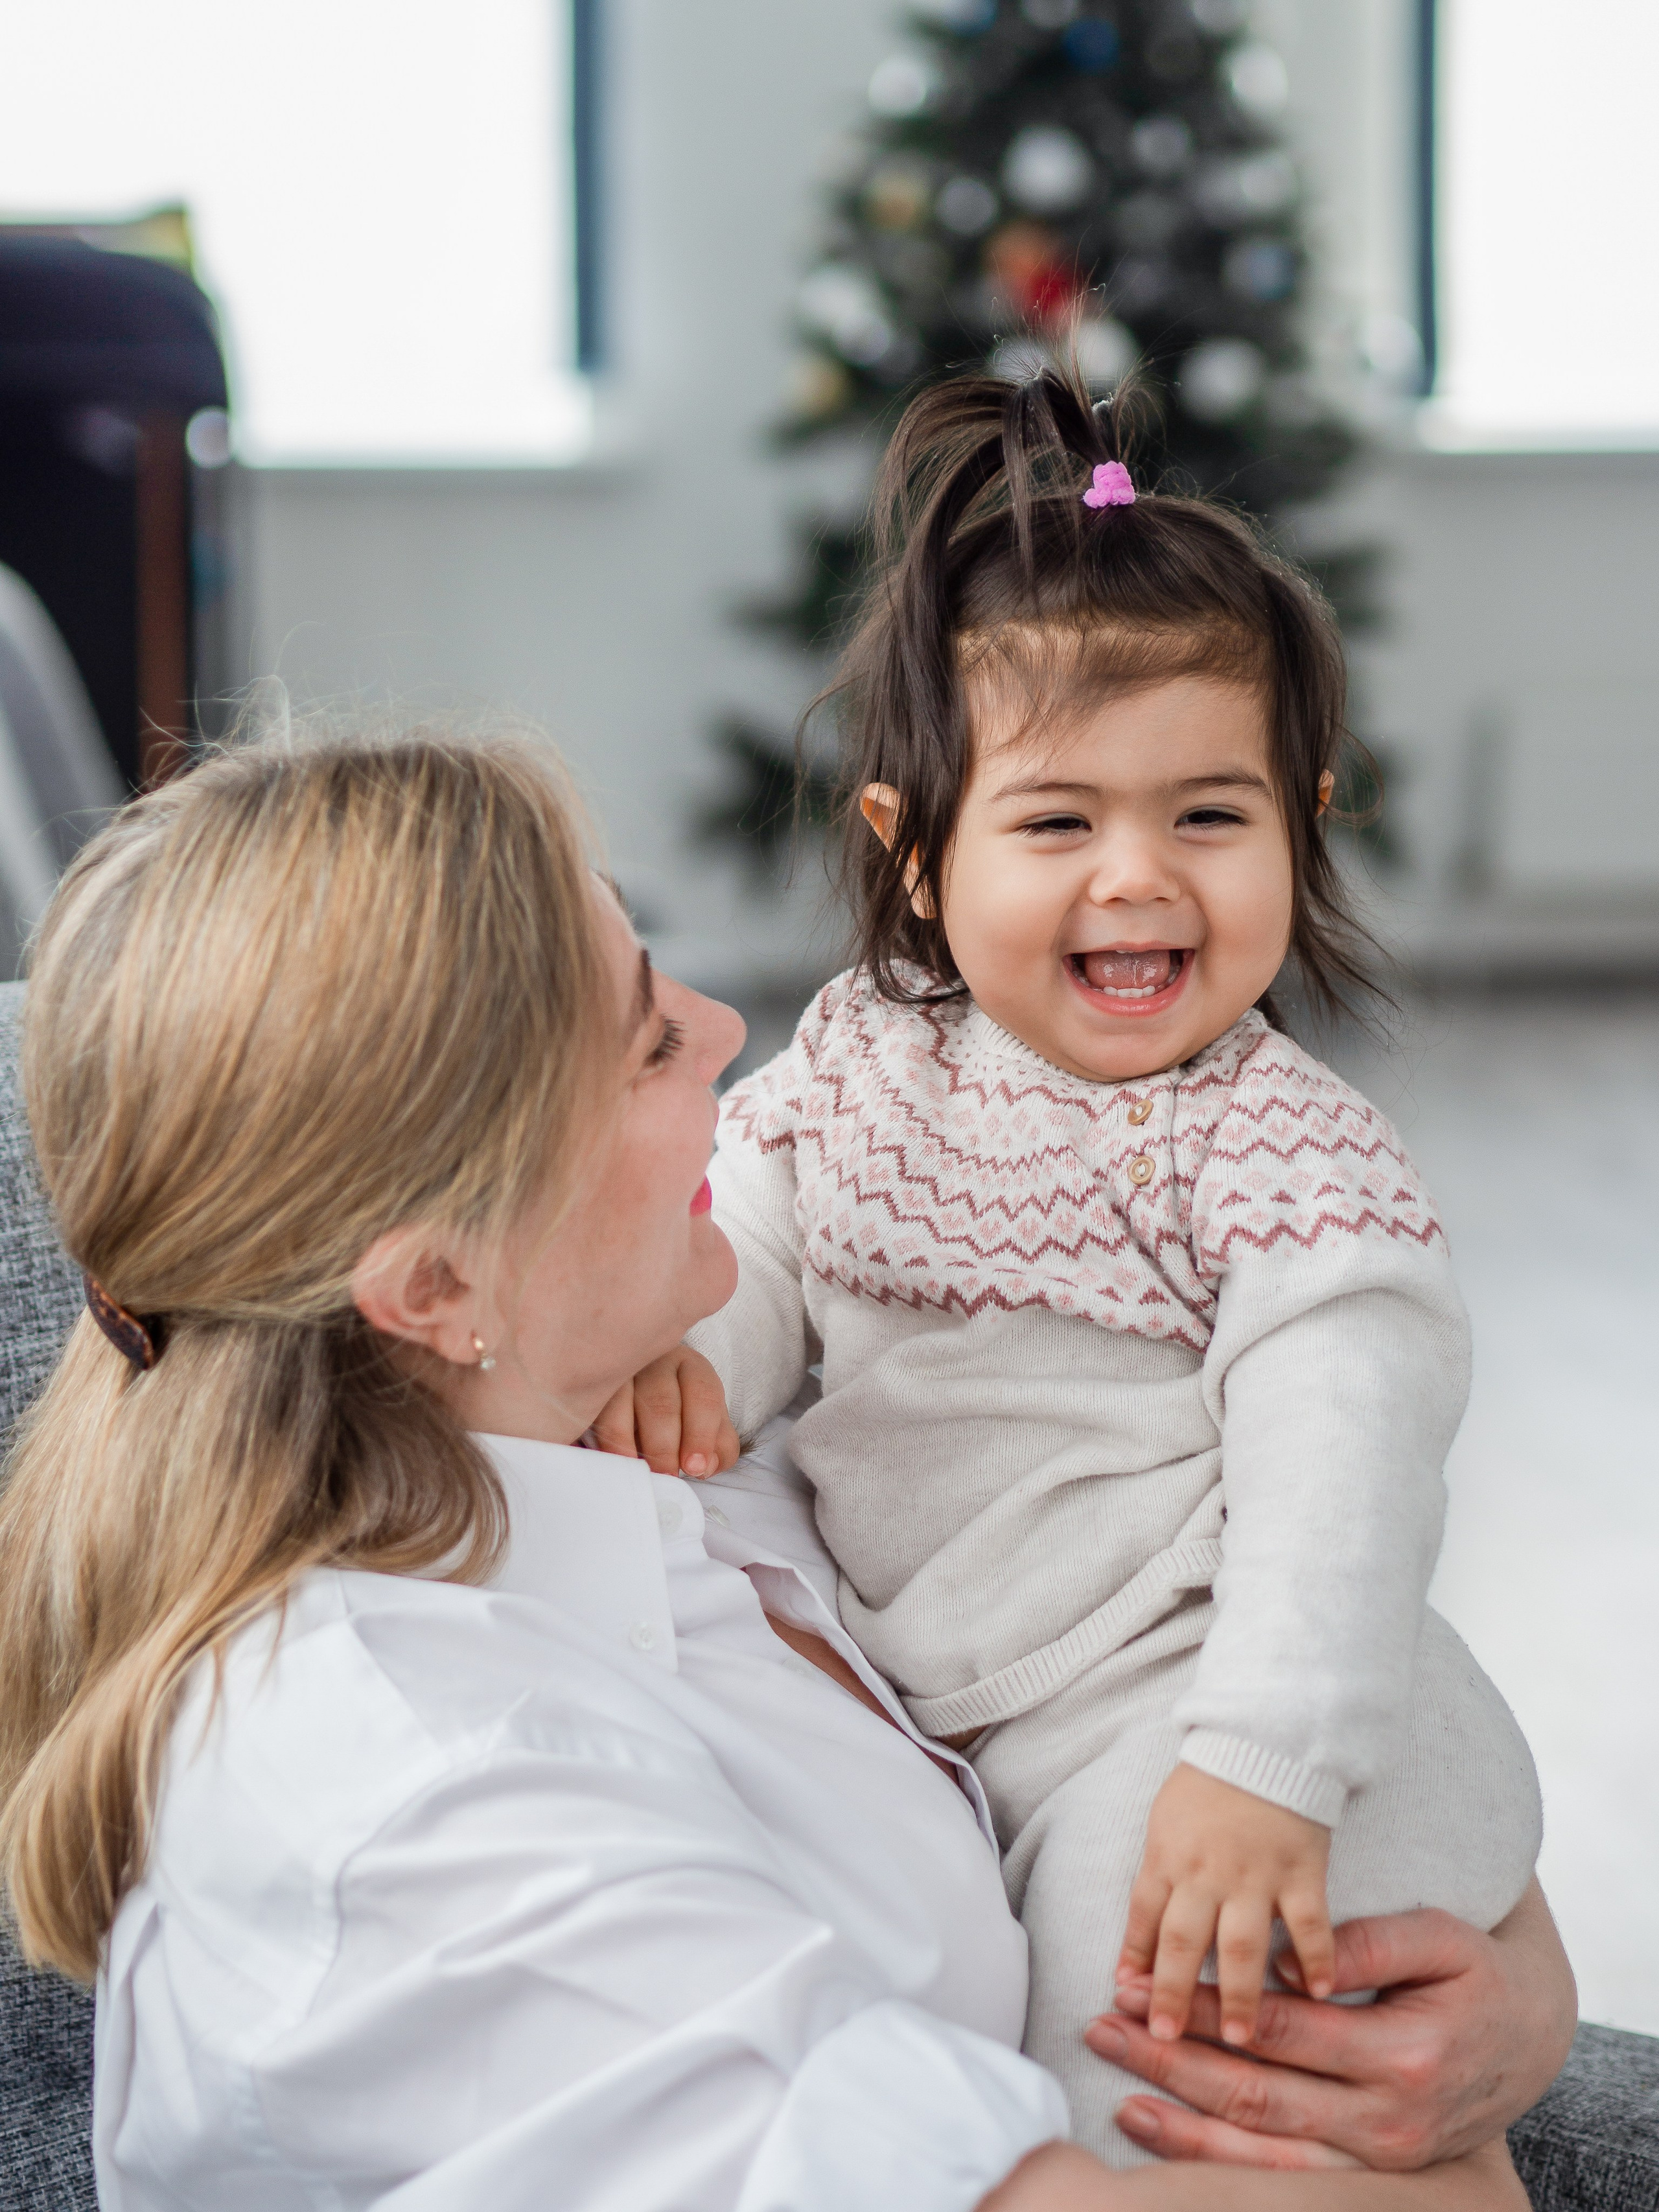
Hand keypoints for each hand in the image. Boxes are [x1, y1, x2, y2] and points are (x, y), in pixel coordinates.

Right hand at [591, 1344, 739, 1476]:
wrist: (639, 1400)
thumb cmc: (681, 1415)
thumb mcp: (708, 1428)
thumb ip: (718, 1448)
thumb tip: (705, 1466)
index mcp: (692, 1368)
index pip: (703, 1396)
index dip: (701, 1435)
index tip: (695, 1468)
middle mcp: (657, 1360)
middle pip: (662, 1401)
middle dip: (665, 1446)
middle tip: (666, 1475)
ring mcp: (622, 1368)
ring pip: (624, 1401)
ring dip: (629, 1442)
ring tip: (636, 1470)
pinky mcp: (593, 1383)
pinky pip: (596, 1407)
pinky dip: (603, 1435)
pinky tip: (611, 1457)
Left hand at [1089, 1880, 1575, 2172]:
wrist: (1532, 2038)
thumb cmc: (1475, 1973)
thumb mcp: (1439, 1937)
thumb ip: (1365, 1943)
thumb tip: (1285, 1959)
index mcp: (1401, 2053)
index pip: (1276, 2031)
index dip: (1202, 2008)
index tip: (1137, 1984)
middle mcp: (1385, 2119)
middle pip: (1254, 2094)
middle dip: (1170, 2062)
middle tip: (1103, 2029)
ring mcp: (1377, 2157)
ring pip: (1262, 2150)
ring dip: (1182, 2122)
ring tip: (1118, 2091)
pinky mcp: (1370, 2173)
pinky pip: (1284, 2175)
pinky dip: (1218, 2159)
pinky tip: (1165, 2134)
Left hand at [1119, 1765, 1334, 2047]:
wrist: (1263, 1739)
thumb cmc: (1207, 1784)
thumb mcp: (1165, 1822)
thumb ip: (1157, 1878)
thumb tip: (1139, 1943)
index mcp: (1168, 1855)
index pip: (1143, 1916)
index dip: (1134, 1959)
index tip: (1127, 1999)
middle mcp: (1208, 1871)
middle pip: (1185, 1941)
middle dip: (1173, 1994)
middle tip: (1167, 2040)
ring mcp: (1256, 1873)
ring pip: (1243, 1944)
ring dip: (1238, 1994)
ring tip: (1238, 2039)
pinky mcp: (1301, 1870)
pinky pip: (1310, 1923)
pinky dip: (1315, 1959)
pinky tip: (1317, 1995)